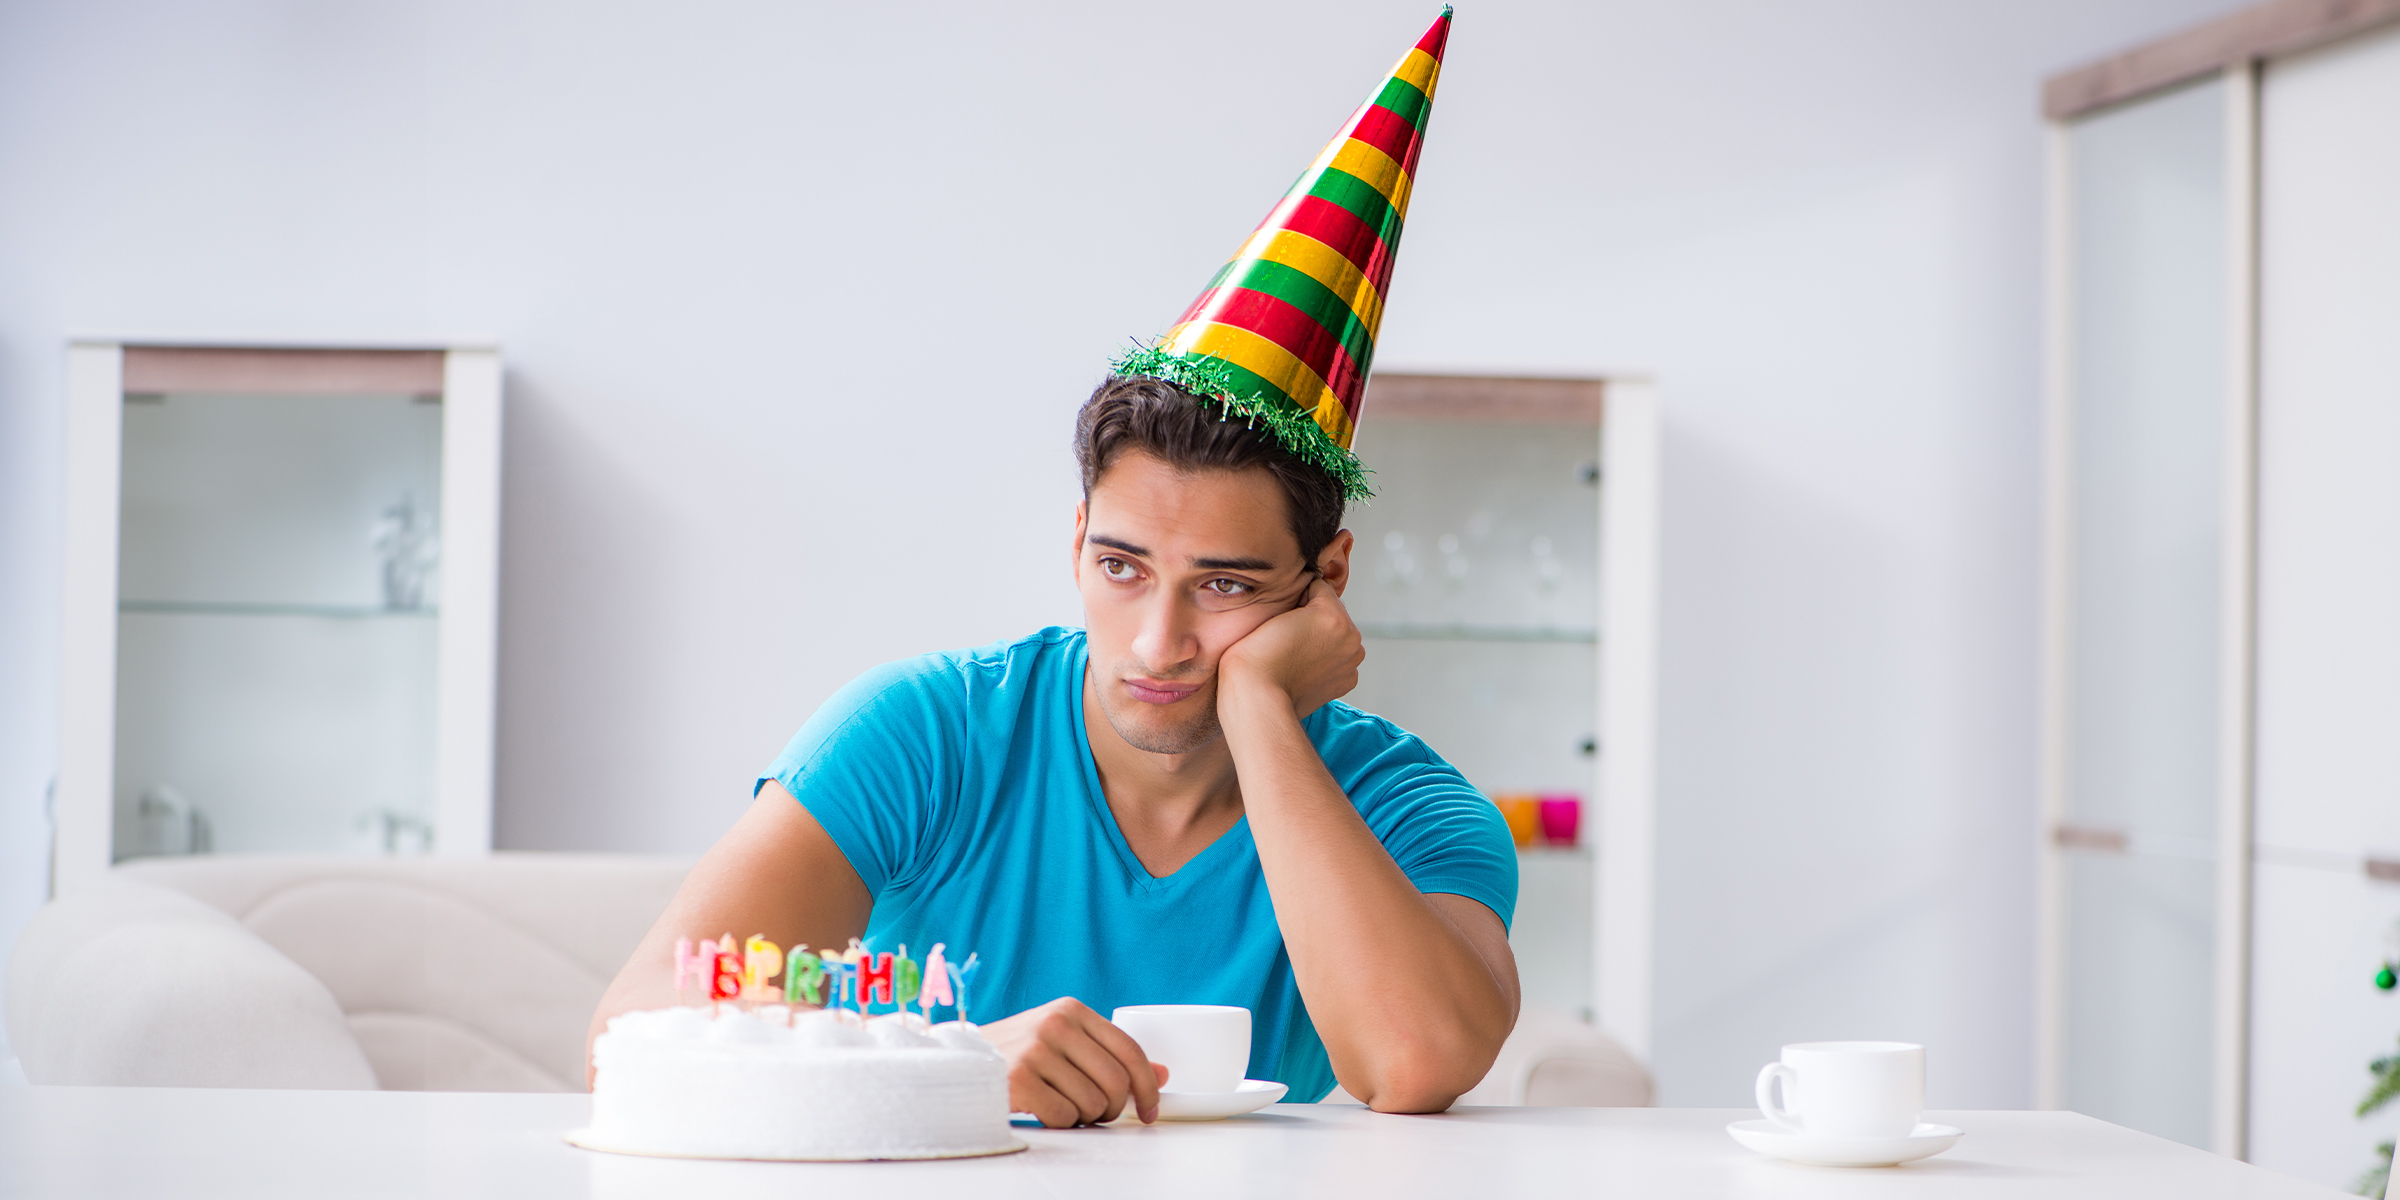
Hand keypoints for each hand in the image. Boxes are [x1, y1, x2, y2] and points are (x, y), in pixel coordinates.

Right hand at [979, 998, 1168, 1126]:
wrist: (958, 1063)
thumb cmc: (1015, 1056)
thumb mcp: (1063, 1044)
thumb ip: (1109, 1055)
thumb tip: (1162, 1073)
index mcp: (1071, 1010)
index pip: (1129, 1050)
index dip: (1147, 1086)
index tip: (1149, 1110)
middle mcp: (1055, 1024)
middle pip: (1116, 1081)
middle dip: (1113, 1108)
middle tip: (1097, 1114)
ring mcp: (1034, 1049)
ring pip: (1092, 1103)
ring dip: (1083, 1117)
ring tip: (1062, 1106)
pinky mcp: (1018, 1078)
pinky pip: (1064, 1117)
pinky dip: (1059, 1123)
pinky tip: (1043, 1110)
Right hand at [1217, 577, 1363, 719]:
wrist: (1257, 698)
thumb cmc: (1255, 656)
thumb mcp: (1274, 609)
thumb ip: (1299, 598)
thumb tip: (1309, 599)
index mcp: (1335, 615)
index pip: (1317, 588)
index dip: (1296, 597)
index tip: (1283, 615)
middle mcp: (1351, 637)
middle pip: (1331, 612)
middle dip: (1313, 618)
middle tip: (1287, 635)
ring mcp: (1351, 661)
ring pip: (1336, 635)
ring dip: (1321, 638)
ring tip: (1294, 653)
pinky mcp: (1346, 681)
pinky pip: (1338, 658)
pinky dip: (1325, 660)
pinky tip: (1303, 667)